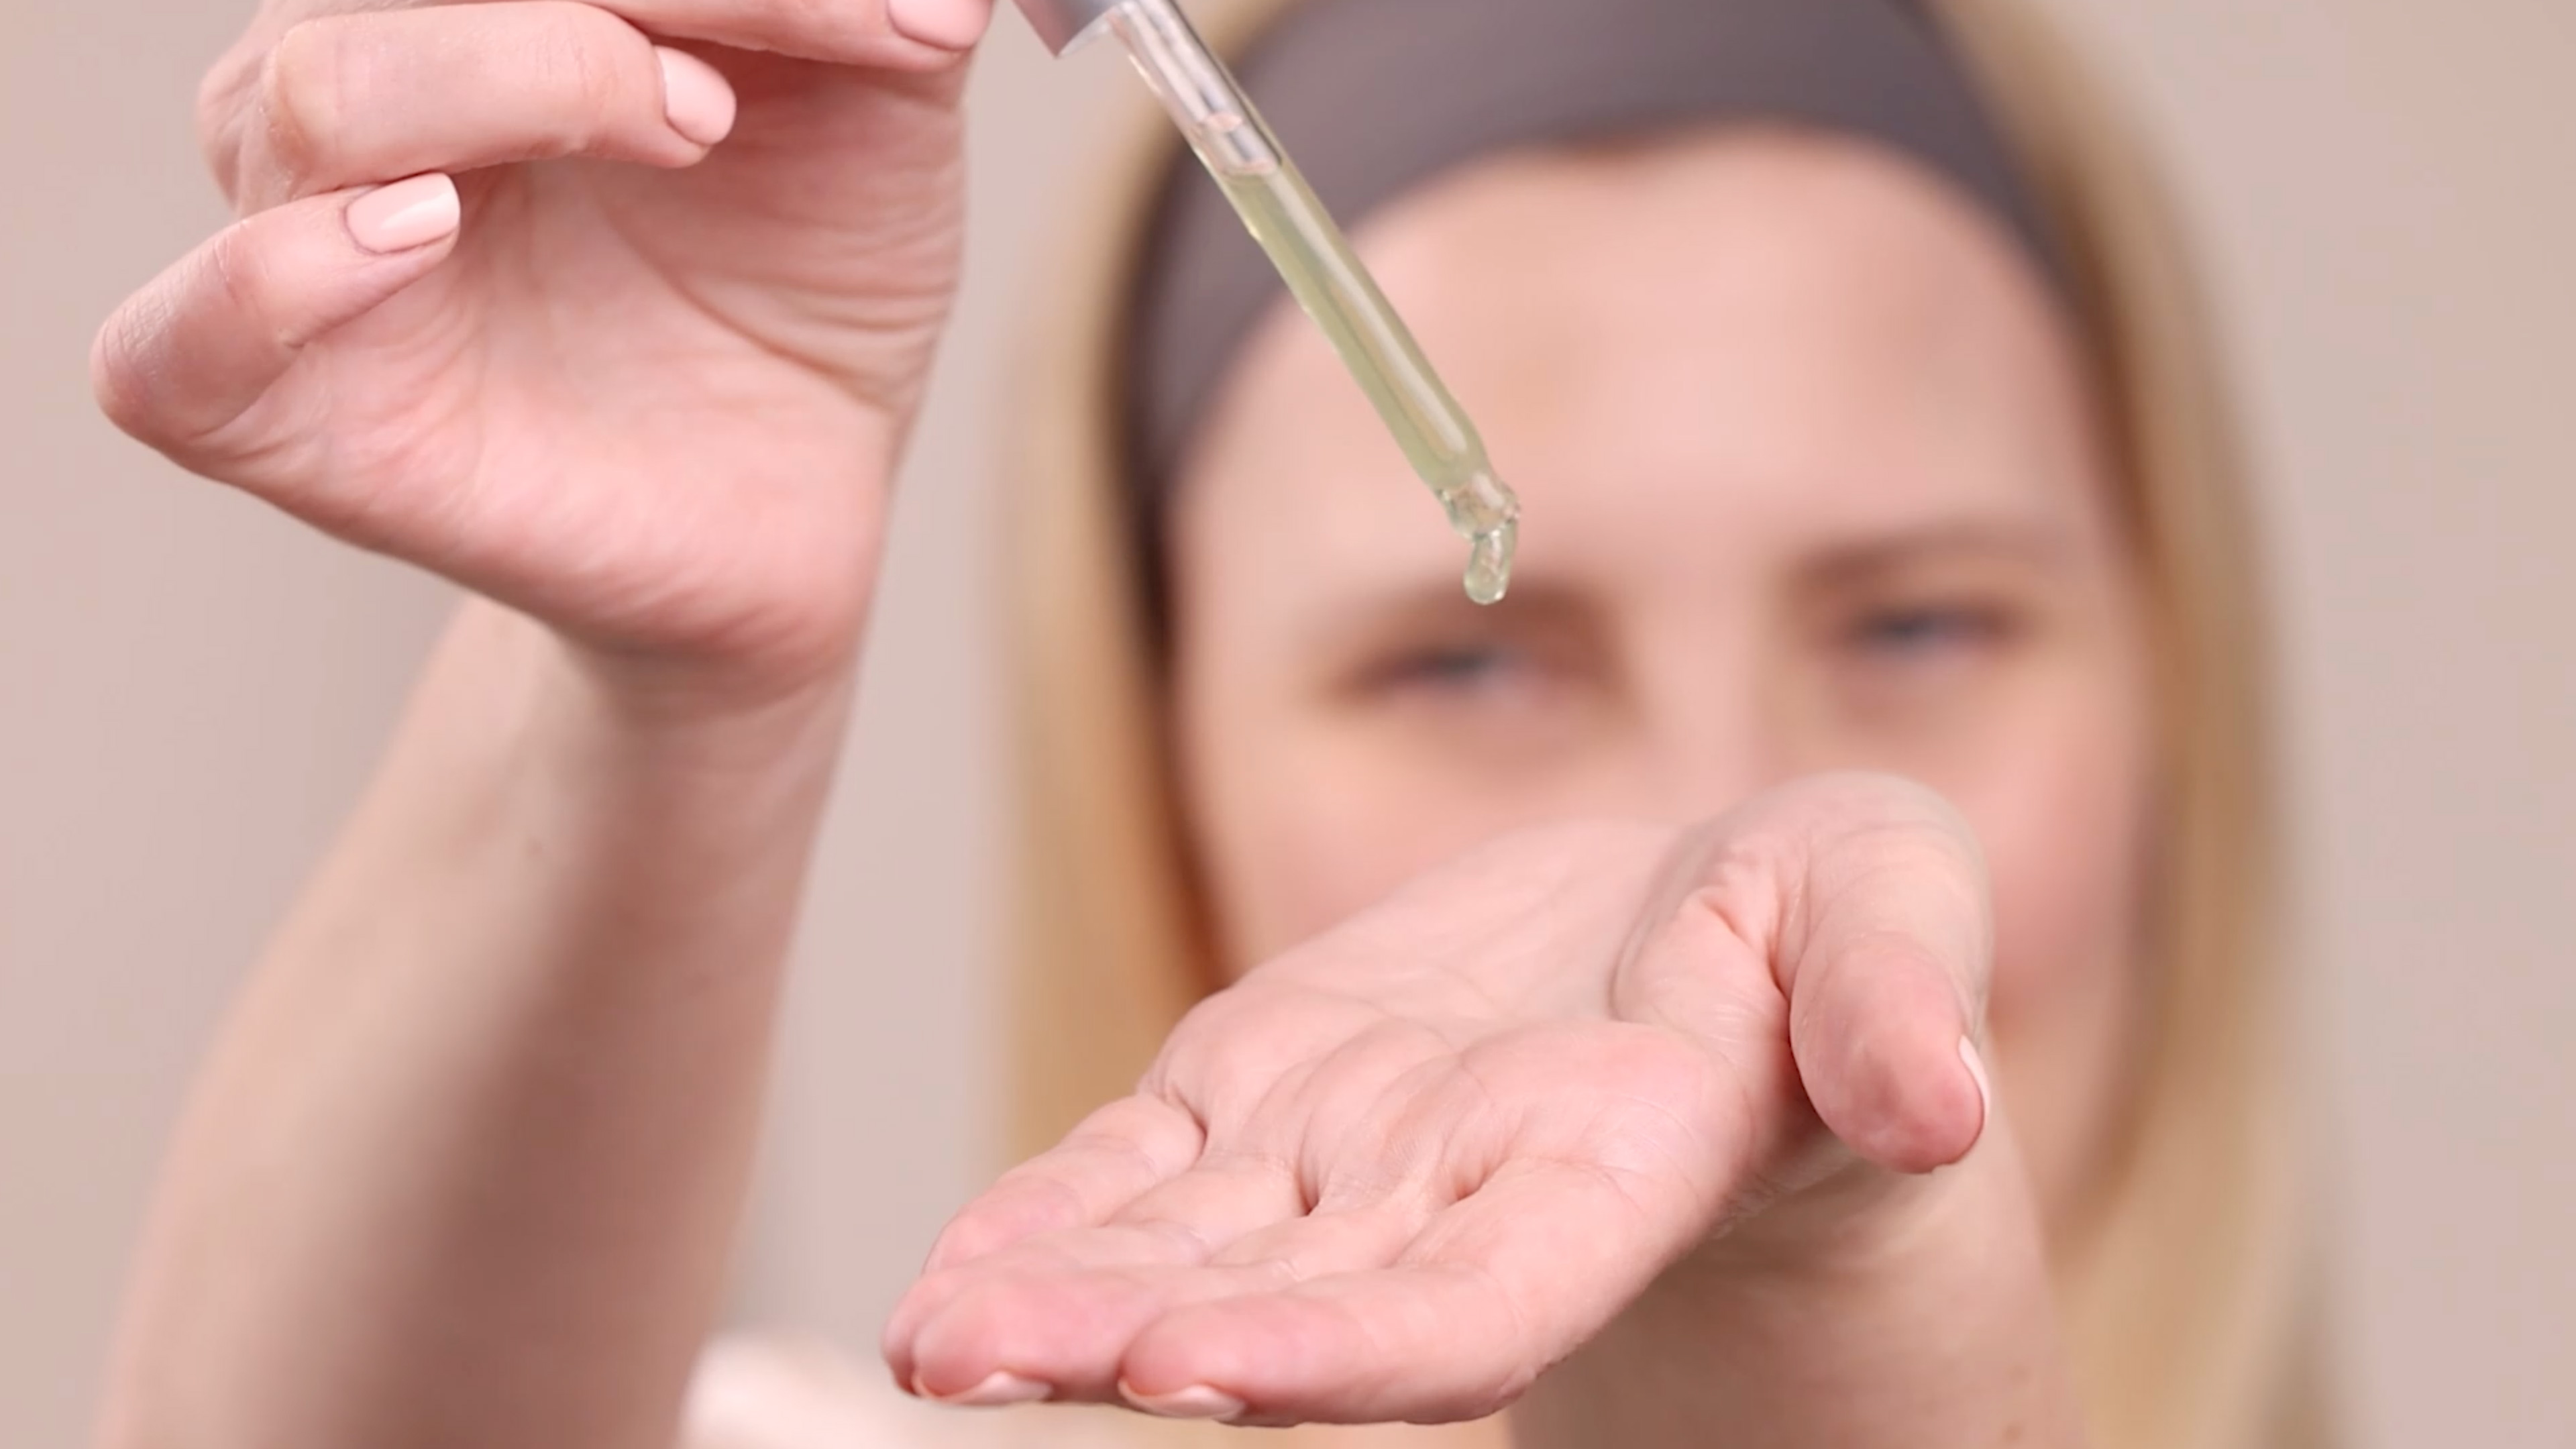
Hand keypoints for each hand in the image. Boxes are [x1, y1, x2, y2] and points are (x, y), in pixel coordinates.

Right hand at [94, 0, 997, 703]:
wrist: (803, 482)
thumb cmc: (804, 268)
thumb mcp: (874, 103)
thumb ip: (849, 1)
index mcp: (474, 4)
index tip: (901, 25)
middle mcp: (358, 85)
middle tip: (737, 90)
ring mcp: (301, 242)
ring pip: (315, 94)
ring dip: (514, 75)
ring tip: (685, 128)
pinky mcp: (282, 416)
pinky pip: (182, 339)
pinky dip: (281, 277)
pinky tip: (421, 237)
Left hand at [883, 773, 1996, 1425]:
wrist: (1705, 936)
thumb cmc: (1822, 930)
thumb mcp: (1890, 908)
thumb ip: (1893, 1000)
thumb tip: (1939, 1105)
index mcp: (1612, 1172)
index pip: (1476, 1299)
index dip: (1354, 1347)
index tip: (1214, 1377)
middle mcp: (1457, 1200)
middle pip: (1292, 1303)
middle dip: (1139, 1339)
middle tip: (979, 1363)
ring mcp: (1346, 1157)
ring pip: (1188, 1250)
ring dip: (1057, 1297)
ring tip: (928, 1340)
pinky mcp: (1268, 1090)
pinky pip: (1142, 1170)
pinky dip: (1050, 1218)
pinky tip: (944, 1272)